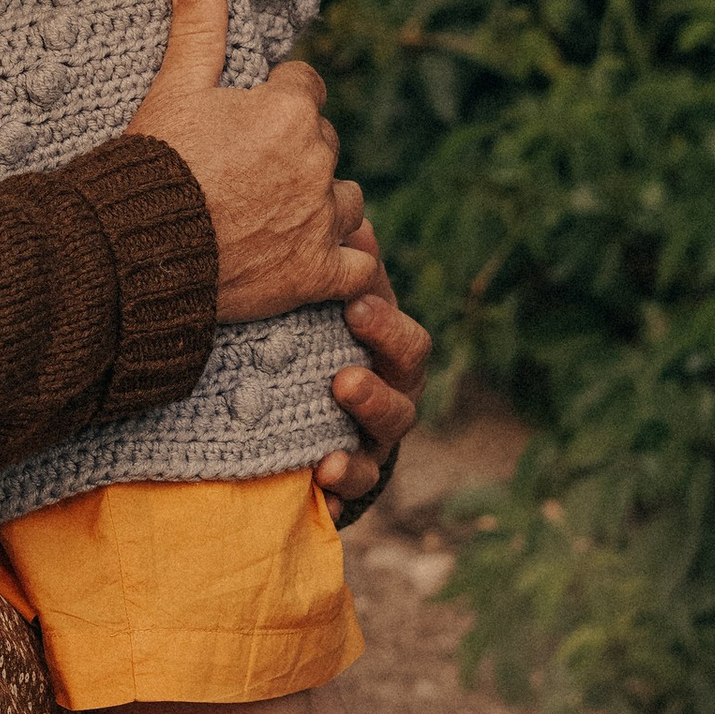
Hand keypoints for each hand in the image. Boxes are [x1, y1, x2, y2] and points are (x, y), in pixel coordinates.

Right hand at [126, 0, 380, 326]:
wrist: (138, 248)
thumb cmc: (156, 163)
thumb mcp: (173, 89)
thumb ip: (198, 31)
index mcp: (289, 109)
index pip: (306, 87)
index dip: (277, 98)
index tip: (249, 117)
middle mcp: (316, 160)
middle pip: (324, 142)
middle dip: (298, 150)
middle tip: (250, 169)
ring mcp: (320, 218)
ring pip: (346, 199)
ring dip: (323, 203)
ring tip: (280, 213)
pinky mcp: (317, 270)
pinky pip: (358, 266)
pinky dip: (349, 263)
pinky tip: (328, 260)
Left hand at [312, 239, 431, 516]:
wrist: (307, 402)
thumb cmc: (327, 334)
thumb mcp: (335, 302)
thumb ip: (347, 271)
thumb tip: (356, 219)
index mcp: (392, 356)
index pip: (407, 343)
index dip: (386, 327)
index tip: (354, 306)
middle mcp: (392, 400)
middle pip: (404, 396)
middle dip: (375, 389)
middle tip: (342, 377)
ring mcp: (372, 443)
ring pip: (381, 447)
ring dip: (359, 441)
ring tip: (330, 444)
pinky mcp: (347, 481)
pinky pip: (349, 493)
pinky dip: (337, 494)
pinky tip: (318, 487)